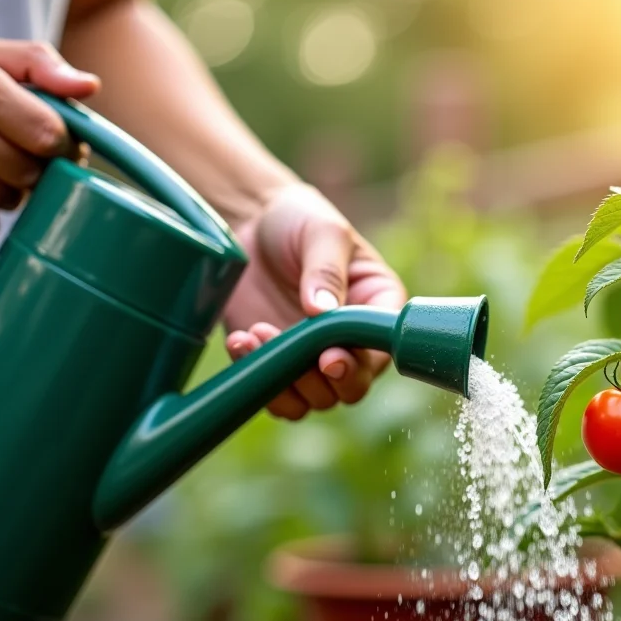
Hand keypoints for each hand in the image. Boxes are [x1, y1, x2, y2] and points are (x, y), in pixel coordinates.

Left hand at [224, 183, 406, 419]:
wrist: (250, 224)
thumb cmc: (299, 221)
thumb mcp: (322, 233)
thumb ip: (326, 271)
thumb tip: (322, 312)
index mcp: (377, 308)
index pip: (381, 350)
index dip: (360, 362)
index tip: (329, 356)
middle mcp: (352, 342)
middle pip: (351, 388)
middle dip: (321, 381)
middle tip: (289, 350)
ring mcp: (314, 358)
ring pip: (313, 399)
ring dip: (285, 381)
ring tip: (254, 334)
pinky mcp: (279, 366)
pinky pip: (276, 395)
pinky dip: (259, 381)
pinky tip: (239, 342)